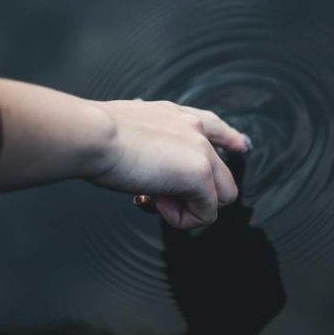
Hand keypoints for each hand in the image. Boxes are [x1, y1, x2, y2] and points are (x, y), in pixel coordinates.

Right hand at [87, 99, 249, 228]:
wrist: (92, 136)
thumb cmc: (94, 137)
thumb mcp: (124, 133)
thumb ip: (144, 145)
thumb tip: (143, 168)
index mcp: (174, 115)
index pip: (213, 125)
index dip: (228, 139)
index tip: (240, 147)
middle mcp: (194, 128)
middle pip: (222, 174)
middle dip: (193, 195)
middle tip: (156, 196)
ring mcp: (201, 151)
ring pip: (222, 197)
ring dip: (189, 208)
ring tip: (154, 200)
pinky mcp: (200, 174)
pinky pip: (207, 213)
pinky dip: (182, 219)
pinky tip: (155, 203)